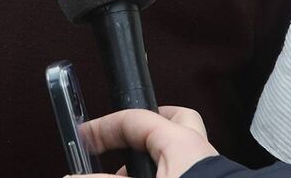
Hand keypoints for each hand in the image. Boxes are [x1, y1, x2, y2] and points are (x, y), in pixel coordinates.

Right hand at [77, 106, 218, 177]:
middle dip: (143, 129)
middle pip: (171, 122)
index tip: (83, 140)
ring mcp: (207, 173)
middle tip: (119, 142)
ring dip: (150, 162)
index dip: (103, 127)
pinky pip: (183, 174)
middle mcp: (198, 152)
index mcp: (181, 143)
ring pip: (177, 153)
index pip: (135, 119)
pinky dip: (166, 176)